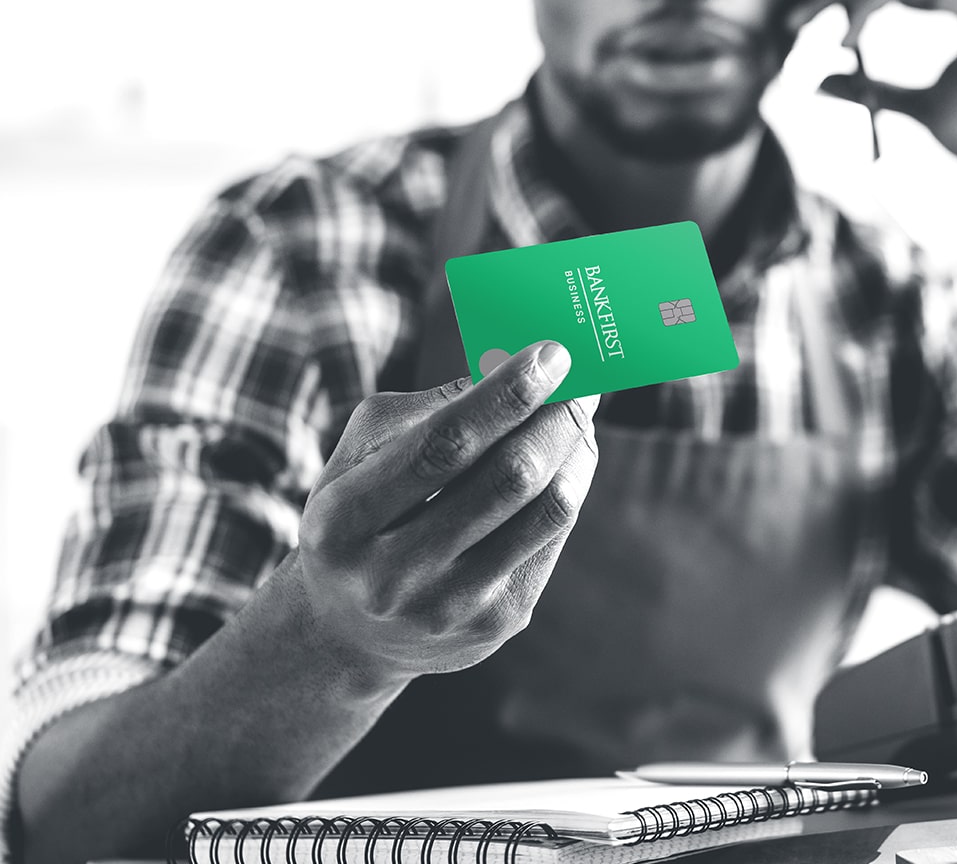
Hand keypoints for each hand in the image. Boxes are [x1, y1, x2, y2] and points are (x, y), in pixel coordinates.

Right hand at [292, 341, 599, 684]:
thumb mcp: (358, 457)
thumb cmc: (357, 514)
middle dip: (556, 419)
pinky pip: (552, 539)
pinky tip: (566, 464)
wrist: (345, 630)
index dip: (506, 395)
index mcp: (344, 521)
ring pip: (546, 511)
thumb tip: (511, 370)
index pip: (443, 446)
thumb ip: (426, 411)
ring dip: (575, 452)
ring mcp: (449, 608)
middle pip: (507, 479)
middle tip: (583, 382)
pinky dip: (567, 488)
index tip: (553, 354)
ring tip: (577, 418)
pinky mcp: (495, 624)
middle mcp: (394, 575)